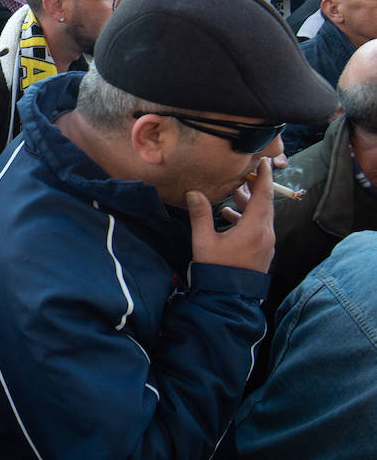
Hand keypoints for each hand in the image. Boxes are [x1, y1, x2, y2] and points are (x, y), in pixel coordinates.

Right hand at [186, 158, 274, 273]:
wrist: (229, 299)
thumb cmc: (217, 270)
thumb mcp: (204, 242)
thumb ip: (201, 215)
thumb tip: (194, 193)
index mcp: (254, 228)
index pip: (263, 195)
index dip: (263, 176)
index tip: (262, 160)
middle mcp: (265, 234)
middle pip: (265, 203)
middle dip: (255, 187)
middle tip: (244, 173)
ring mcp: (266, 244)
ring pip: (262, 215)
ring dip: (249, 203)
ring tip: (233, 194)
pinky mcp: (263, 252)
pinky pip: (259, 227)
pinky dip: (248, 217)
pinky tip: (230, 216)